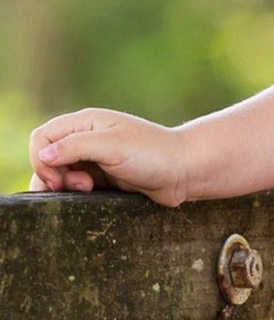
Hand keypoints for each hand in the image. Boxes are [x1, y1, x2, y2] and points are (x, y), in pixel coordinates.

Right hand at [29, 109, 192, 207]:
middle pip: (48, 158)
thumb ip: (76, 147)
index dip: (41, 158)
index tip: (57, 178)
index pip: (43, 137)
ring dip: (66, 187)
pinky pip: (77, 187)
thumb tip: (43, 154)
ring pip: (61, 175)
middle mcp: (86, 139)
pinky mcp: (103, 178)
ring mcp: (94, 159)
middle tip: (81, 187)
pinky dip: (77, 194)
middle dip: (55, 176)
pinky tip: (93, 196)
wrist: (186, 172)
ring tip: (89, 190)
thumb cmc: (153, 154)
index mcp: (85, 123)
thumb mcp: (112, 146)